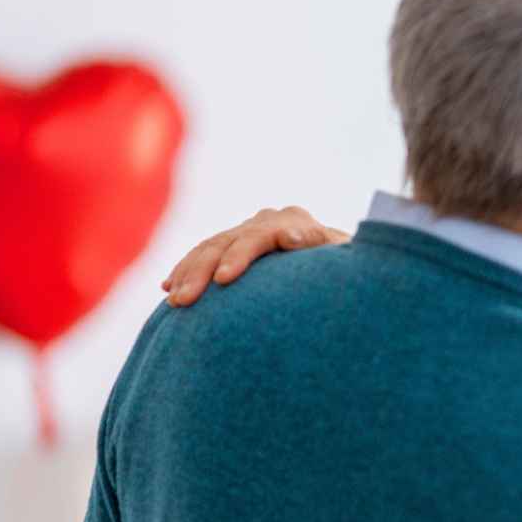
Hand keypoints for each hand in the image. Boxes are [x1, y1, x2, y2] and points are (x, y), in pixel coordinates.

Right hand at [161, 206, 349, 305]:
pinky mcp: (237, 245)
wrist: (348, 271)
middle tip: (185, 300)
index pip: (261, 235)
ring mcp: (251, 230)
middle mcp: (270, 220)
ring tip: (176, 300)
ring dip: (189, 273)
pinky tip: (170, 288)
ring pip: (211, 247)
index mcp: (296, 222)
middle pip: (228, 241)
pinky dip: (187, 271)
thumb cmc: (352, 274)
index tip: (224, 280)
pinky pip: (205, 256)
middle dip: (203, 270)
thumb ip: (323, 249)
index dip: (240, 256)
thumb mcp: (347, 262)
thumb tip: (288, 237)